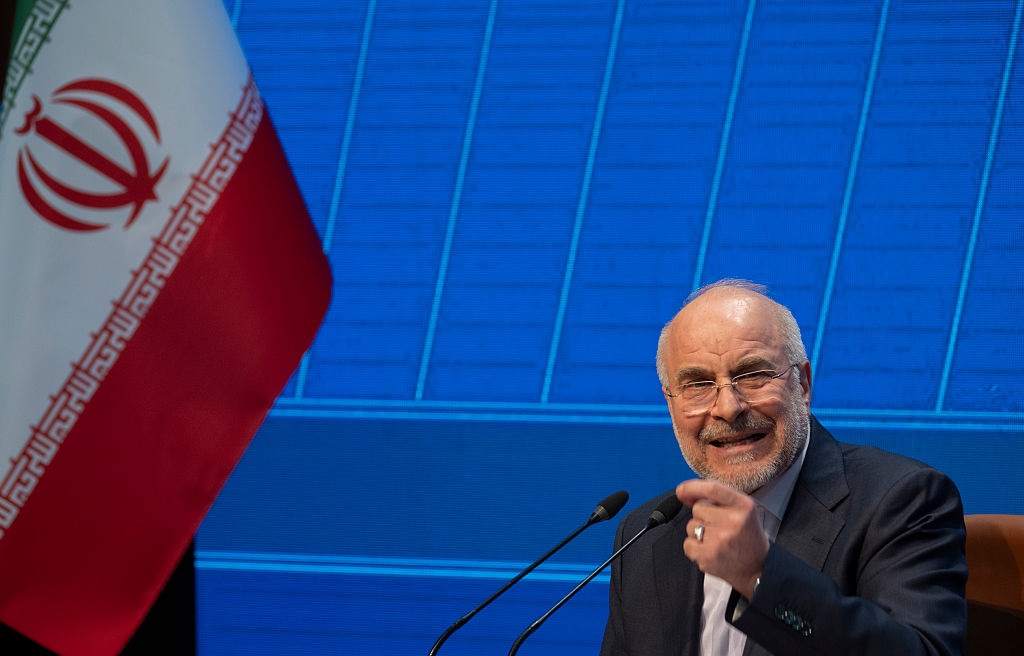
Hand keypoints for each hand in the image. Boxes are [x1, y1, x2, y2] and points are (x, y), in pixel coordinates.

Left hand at [676, 479, 768, 599]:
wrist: (758, 569)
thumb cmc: (748, 538)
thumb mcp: (743, 511)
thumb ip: (718, 498)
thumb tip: (684, 493)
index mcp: (743, 506)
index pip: (711, 488)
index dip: (692, 487)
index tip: (681, 490)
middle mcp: (733, 520)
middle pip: (698, 508)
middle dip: (703, 516)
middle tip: (719, 528)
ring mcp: (720, 539)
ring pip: (691, 526)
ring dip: (698, 532)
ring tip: (716, 540)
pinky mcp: (709, 556)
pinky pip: (687, 544)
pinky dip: (694, 548)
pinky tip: (710, 551)